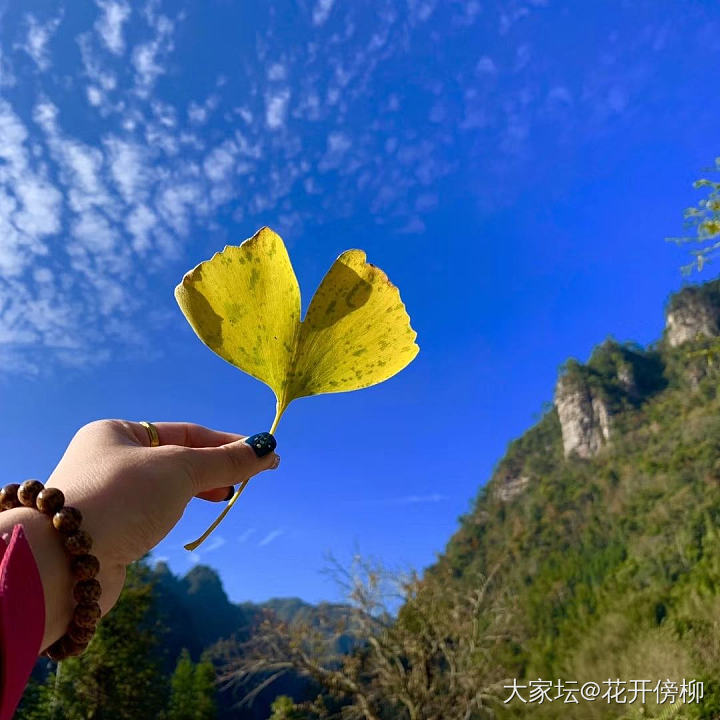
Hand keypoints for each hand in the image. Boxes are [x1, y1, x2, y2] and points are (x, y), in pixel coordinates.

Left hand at [36, 419, 278, 643]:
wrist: (64, 562)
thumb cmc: (123, 499)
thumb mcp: (181, 470)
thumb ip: (226, 460)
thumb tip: (268, 448)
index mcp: (116, 433)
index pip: (185, 432)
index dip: (226, 443)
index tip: (261, 454)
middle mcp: (107, 460)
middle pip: (175, 459)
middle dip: (213, 468)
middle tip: (244, 481)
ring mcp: (106, 496)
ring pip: (165, 488)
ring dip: (197, 490)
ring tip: (224, 497)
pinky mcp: (107, 530)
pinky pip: (151, 512)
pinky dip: (176, 511)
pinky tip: (186, 517)